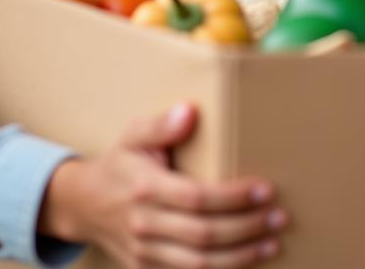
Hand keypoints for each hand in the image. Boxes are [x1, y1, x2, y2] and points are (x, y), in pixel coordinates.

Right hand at [39, 103, 285, 267]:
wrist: (85, 204)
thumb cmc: (120, 163)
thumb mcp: (134, 134)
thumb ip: (162, 123)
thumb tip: (190, 111)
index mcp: (145, 189)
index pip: (197, 198)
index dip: (233, 198)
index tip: (264, 189)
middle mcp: (144, 225)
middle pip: (203, 236)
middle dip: (246, 229)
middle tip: (279, 218)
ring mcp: (145, 254)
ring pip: (199, 266)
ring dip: (240, 258)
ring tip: (272, 244)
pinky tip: (246, 262)